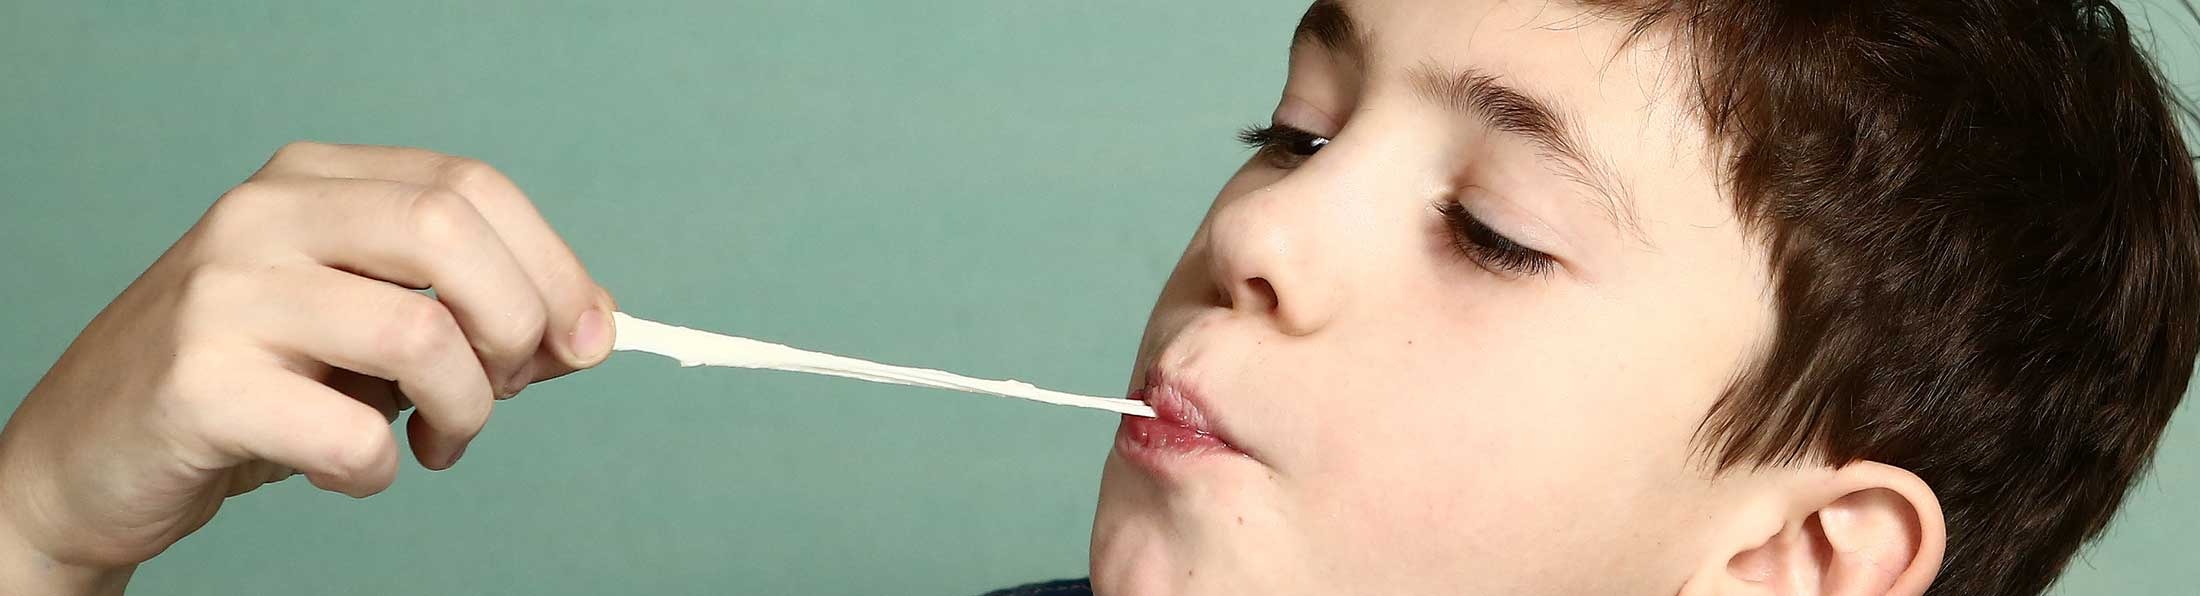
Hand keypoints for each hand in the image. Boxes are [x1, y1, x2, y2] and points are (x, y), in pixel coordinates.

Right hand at [0, 142, 615, 593]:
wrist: (85, 457)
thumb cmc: (253, 389)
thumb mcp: (369, 334)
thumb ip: (475, 320)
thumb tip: (590, 332)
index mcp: (312, 182)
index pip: (472, 186)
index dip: (554, 265)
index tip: (592, 338)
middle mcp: (263, 216)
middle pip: (451, 232)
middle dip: (516, 324)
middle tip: (505, 390)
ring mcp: (224, 294)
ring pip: (418, 335)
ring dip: (463, 410)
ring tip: (434, 443)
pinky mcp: (199, 383)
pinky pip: (352, 432)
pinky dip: (381, 467)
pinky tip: (354, 468)